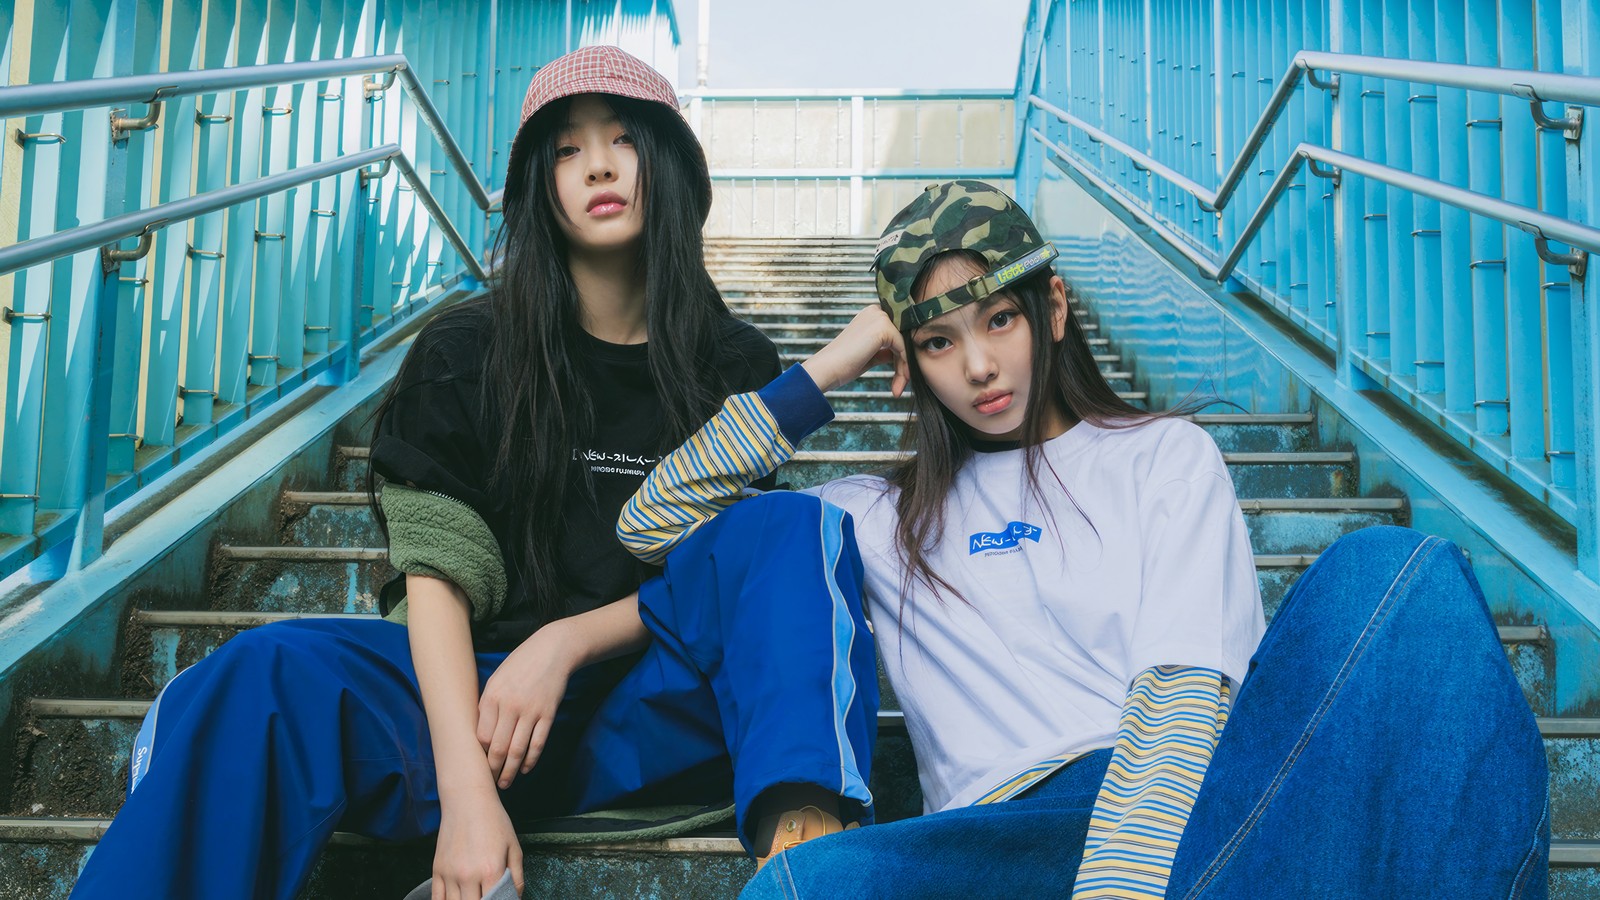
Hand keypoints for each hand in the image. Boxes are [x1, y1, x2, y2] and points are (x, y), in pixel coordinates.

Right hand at [431, 794, 523, 899]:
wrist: (467, 800)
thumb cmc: (493, 821)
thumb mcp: (513, 846)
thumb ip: (517, 876)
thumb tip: (516, 897)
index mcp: (491, 870)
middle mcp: (468, 875)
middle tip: (487, 897)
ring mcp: (450, 874)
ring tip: (473, 896)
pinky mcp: (437, 870)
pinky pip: (437, 898)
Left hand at [476, 622, 576, 788]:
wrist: (553, 649)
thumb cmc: (520, 665)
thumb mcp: (497, 679)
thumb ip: (487, 705)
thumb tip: (479, 735)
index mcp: (492, 696)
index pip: (481, 736)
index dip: (478, 755)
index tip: (476, 765)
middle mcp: (510, 705)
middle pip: (497, 747)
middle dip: (492, 770)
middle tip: (488, 783)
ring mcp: (531, 711)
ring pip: (518, 750)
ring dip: (510, 771)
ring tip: (505, 783)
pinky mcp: (548, 714)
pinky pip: (538, 744)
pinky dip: (531, 760)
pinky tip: (525, 769)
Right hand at [800, 305, 909, 395]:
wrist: (827, 368)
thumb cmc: (842, 364)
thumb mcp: (868, 354)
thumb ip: (884, 350)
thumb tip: (900, 353)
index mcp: (870, 315)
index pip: (896, 334)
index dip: (901, 356)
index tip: (900, 377)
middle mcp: (875, 311)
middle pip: (902, 339)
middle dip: (903, 364)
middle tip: (899, 385)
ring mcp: (880, 317)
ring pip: (904, 345)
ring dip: (904, 369)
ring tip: (897, 388)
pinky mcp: (883, 327)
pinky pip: (903, 348)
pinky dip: (903, 366)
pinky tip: (898, 382)